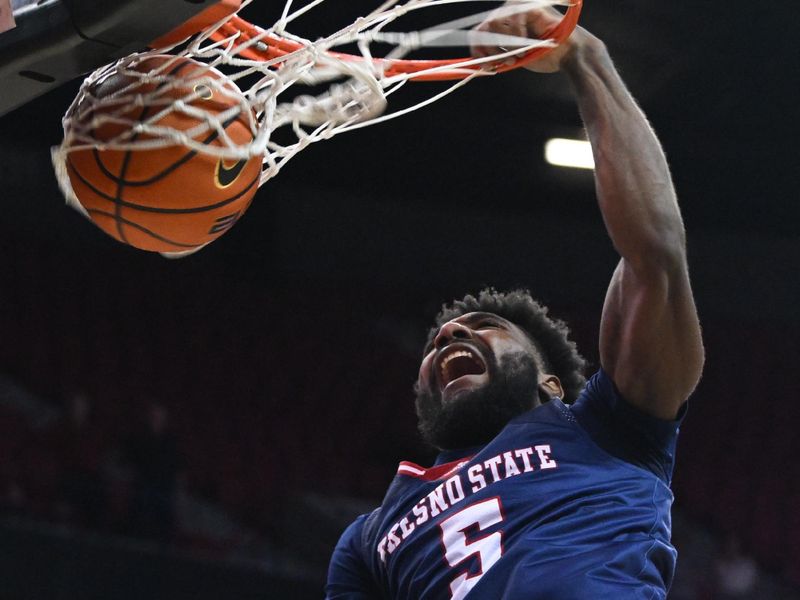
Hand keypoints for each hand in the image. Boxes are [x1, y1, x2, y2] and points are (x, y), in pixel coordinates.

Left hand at [471, 3, 590, 72]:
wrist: (568, 55)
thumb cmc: (543, 56)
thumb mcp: (514, 58)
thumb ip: (496, 57)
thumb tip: (476, 63)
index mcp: (502, 28)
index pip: (478, 33)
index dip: (476, 49)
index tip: (483, 65)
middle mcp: (507, 16)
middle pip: (483, 28)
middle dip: (488, 50)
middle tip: (501, 63)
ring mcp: (517, 9)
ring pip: (494, 22)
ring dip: (501, 44)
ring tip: (515, 57)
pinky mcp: (530, 7)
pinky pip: (513, 18)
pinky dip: (515, 35)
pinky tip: (524, 45)